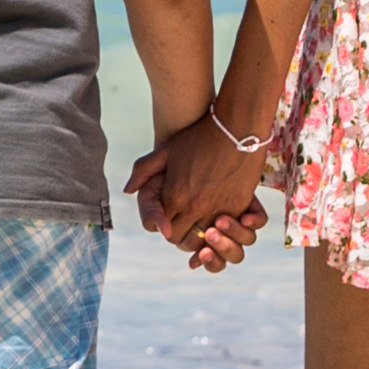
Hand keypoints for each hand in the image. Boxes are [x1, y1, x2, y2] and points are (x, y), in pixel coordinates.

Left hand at [126, 106, 268, 273]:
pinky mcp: (240, 207)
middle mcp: (195, 206)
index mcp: (174, 195)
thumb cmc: (198, 136)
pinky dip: (227, 235)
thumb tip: (128, 190)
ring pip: (207, 242)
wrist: (235, 126)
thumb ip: (143, 171)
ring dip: (204, 241)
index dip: (165, 229)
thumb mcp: (166, 150)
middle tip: (186, 228)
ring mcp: (219, 209)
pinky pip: (230, 233)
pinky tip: (223, 226)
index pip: (163, 229)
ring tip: (204, 230)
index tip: (170, 223)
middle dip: (182, 238)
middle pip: (182, 240)